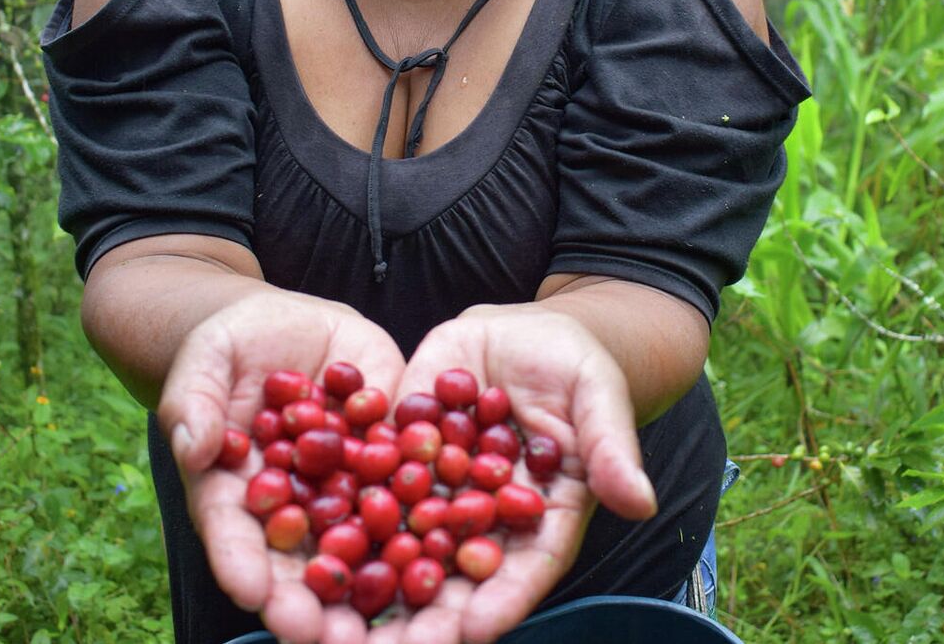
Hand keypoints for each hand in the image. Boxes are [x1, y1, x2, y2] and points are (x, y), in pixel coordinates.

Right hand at [158, 288, 406, 643]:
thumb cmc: (233, 345)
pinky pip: (415, 498)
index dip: (241, 565)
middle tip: (328, 638)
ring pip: (361, 548)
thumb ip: (193, 401)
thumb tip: (194, 445)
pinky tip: (452, 559)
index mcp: (236, 492)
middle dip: (312, 604)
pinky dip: (434, 531)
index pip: (233, 536)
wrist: (296, 327)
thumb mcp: (207, 359)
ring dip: (378, 590)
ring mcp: (345, 493)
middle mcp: (294, 508)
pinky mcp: (392, 465)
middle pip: (298, 564)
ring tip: (395, 628)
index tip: (252, 593)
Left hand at [366, 304, 657, 643]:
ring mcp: (436, 493)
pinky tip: (302, 534)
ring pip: (401, 544)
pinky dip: (336, 512)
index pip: (522, 571)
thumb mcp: (597, 398)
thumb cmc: (577, 366)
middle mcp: (482, 520)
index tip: (473, 632)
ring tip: (335, 610)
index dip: (499, 601)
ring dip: (369, 579)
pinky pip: (366, 486)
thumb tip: (641, 501)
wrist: (520, 330)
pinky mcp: (397, 457)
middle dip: (424, 615)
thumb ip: (611, 449)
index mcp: (538, 519)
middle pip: (455, 576)